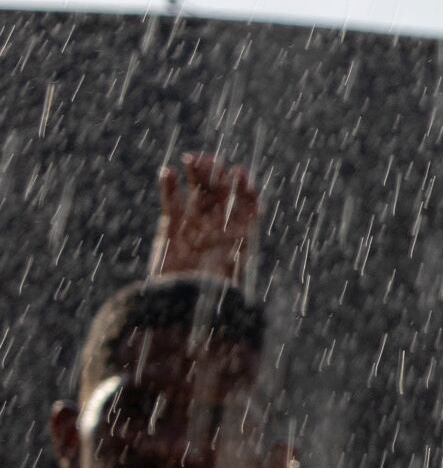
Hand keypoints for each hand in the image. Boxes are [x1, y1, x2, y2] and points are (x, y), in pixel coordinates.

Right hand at [150, 153, 259, 282]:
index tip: (242, 173)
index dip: (244, 190)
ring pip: (196, 194)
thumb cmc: (211, 293)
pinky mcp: (170, 229)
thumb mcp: (233, 270)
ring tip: (193, 159)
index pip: (246, 207)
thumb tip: (251, 227)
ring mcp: (194, 227)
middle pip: (220, 196)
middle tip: (213, 161)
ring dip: (195, 176)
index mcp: (239, 238)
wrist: (180, 308)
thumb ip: (241, 248)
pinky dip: (169, 188)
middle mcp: (218, 229)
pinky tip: (168, 171)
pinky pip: (171, 204)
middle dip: (218, 178)